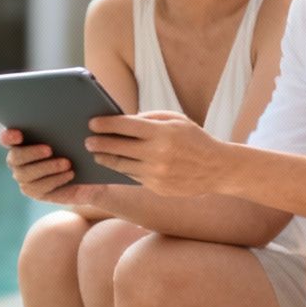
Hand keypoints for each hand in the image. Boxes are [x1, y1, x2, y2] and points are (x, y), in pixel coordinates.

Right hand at [0, 128, 95, 206]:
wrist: (92, 173)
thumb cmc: (80, 146)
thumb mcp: (74, 131)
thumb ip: (63, 119)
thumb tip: (64, 105)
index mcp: (22, 141)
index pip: (7, 138)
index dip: (9, 137)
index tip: (19, 134)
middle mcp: (18, 160)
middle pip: (14, 158)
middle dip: (31, 153)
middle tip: (49, 149)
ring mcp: (25, 177)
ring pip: (25, 175)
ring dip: (46, 168)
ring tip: (66, 163)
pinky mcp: (35, 192)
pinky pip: (39, 188)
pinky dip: (54, 180)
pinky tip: (70, 174)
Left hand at [85, 112, 229, 197]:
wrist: (218, 168)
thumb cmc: (195, 139)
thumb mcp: (176, 121)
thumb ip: (149, 119)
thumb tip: (121, 122)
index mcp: (162, 133)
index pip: (125, 126)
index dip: (106, 124)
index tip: (92, 123)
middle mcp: (157, 154)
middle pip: (118, 148)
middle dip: (99, 144)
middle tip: (87, 141)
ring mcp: (157, 174)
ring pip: (122, 166)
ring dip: (106, 159)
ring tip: (97, 154)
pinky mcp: (157, 188)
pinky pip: (133, 177)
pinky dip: (123, 170)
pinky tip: (115, 164)